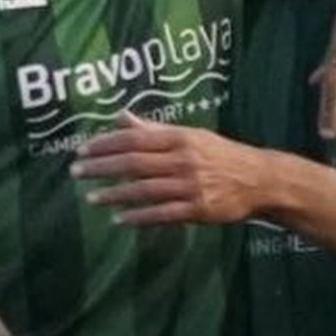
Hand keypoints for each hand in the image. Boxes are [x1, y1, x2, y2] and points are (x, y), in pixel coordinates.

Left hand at [69, 114, 269, 225]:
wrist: (259, 179)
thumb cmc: (220, 155)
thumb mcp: (190, 136)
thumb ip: (154, 129)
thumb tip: (121, 117)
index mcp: (180, 138)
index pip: (136, 138)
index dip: (106, 143)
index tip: (83, 150)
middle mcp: (183, 160)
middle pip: (134, 163)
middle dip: (102, 167)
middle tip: (76, 171)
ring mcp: (191, 186)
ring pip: (144, 190)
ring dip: (114, 194)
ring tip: (91, 198)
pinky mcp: (198, 209)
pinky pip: (162, 214)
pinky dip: (139, 216)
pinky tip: (119, 219)